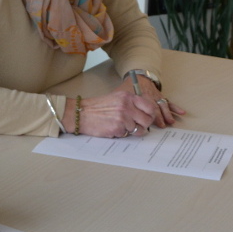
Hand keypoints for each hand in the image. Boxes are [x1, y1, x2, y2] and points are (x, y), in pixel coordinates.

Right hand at [66, 80, 183, 138]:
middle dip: (143, 125)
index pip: (150, 106)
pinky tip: (111, 128)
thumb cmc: (97, 107)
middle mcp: (127, 106)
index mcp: (128, 97)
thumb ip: (130, 103)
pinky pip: (126, 134)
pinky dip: (120, 133)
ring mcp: (123, 118)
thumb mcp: (116, 98)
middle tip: (137, 126)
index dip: (151, 114)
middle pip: (147, 120)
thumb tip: (145, 113)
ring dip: (130, 131)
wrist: (81, 113)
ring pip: (137, 129)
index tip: (147, 118)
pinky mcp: (117, 128)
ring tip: (119, 126)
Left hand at [117, 75, 186, 129]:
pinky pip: (168, 102)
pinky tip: (181, 112)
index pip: (143, 106)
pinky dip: (175, 107)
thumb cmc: (128, 88)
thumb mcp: (121, 93)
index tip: (148, 123)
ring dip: (167, 114)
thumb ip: (120, 103)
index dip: (146, 114)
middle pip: (154, 106)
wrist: (137, 76)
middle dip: (158, 116)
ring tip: (170, 122)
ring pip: (162, 105)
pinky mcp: (160, 96)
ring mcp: (155, 96)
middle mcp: (148, 96)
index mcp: (138, 96)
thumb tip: (118, 117)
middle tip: (161, 125)